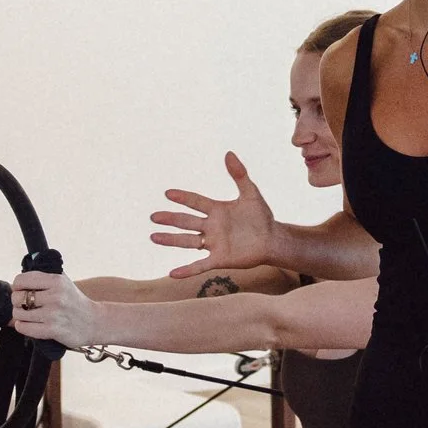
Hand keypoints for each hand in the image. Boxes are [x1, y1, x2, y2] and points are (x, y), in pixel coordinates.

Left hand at [5, 268, 102, 351]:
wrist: (94, 322)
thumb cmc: (73, 301)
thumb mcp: (63, 282)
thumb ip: (43, 278)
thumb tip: (17, 282)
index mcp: (56, 281)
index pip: (21, 280)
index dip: (17, 286)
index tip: (21, 290)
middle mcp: (55, 296)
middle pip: (17, 297)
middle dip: (17, 302)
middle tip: (24, 305)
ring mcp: (53, 314)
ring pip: (19, 313)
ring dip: (19, 315)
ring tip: (27, 315)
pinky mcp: (52, 330)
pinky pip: (24, 328)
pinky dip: (22, 326)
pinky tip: (28, 324)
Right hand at [150, 155, 278, 271]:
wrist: (273, 240)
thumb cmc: (262, 217)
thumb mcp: (251, 193)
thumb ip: (239, 174)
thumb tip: (228, 153)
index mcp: (217, 210)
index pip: (196, 202)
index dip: (183, 198)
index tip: (168, 193)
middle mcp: (212, 226)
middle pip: (187, 222)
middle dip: (170, 219)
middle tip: (153, 217)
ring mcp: (214, 243)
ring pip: (188, 241)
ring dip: (171, 240)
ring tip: (153, 237)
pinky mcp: (220, 259)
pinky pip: (200, 265)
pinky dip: (187, 270)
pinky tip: (172, 273)